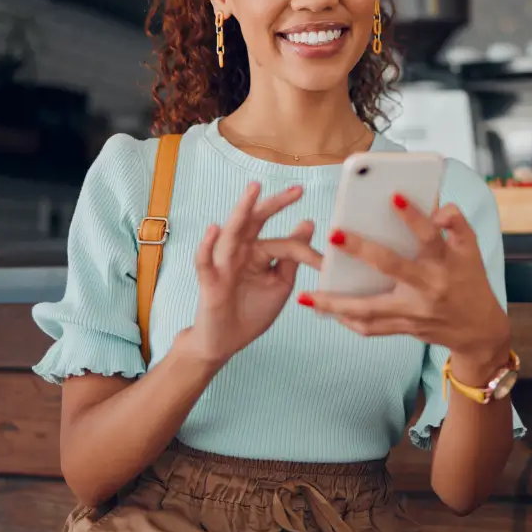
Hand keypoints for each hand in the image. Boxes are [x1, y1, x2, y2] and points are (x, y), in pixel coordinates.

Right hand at [185, 182, 322, 364]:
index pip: (284, 242)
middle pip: (256, 221)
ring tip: (254, 189)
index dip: (305, 248)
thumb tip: (308, 222)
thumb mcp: (280, 283)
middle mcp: (240, 252)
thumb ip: (291, 256)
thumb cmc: (251, 310)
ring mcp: (223, 264)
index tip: (326, 261)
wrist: (226, 341)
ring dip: (242, 210)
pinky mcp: (209, 282)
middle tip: (298, 190)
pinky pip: (205, 261)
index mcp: (258, 252)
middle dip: (275, 204)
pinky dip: (207, 245)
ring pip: (232, 233)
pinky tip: (214, 229)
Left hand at [299, 195, 509, 368]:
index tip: (393, 196)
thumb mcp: (471, 248)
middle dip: (362, 251)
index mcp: (446, 263)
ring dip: (336, 304)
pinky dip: (347, 320)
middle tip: (334, 234)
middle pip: (392, 268)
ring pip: (371, 309)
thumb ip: (455, 224)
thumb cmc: (469, 280)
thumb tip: (437, 208)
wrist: (477, 329)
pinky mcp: (404, 328)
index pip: (431, 236)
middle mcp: (429, 288)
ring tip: (307, 296)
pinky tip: (325, 310)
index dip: (414, 217)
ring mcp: (415, 312)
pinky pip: (371, 328)